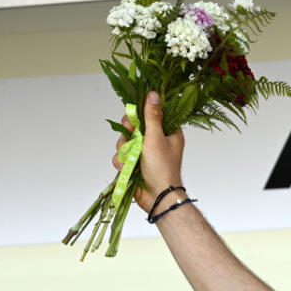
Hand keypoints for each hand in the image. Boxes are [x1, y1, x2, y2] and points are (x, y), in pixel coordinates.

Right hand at [113, 90, 185, 212]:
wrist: (158, 197)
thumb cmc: (162, 168)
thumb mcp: (156, 137)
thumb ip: (152, 116)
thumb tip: (152, 94)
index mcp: (168, 132)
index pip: (151, 114)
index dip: (140, 114)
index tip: (134, 117)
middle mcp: (156, 141)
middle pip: (134, 126)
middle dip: (128, 132)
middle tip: (131, 136)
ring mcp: (145, 153)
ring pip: (125, 141)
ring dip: (124, 149)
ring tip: (132, 158)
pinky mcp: (135, 164)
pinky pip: (121, 156)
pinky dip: (122, 161)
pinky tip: (128, 168)